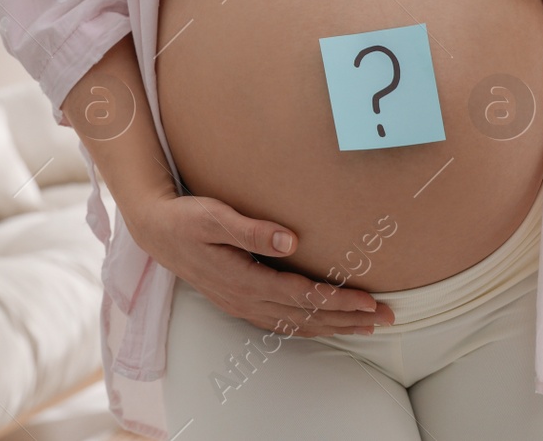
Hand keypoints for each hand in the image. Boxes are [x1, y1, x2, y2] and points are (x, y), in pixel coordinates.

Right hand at [128, 191, 395, 336]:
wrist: (155, 231)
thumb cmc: (187, 218)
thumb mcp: (215, 216)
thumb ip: (252, 230)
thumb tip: (291, 240)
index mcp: (244, 280)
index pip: (303, 296)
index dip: (339, 301)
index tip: (370, 301)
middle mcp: (245, 299)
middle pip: (306, 317)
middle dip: (348, 319)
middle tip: (387, 318)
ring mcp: (241, 304)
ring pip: (296, 324)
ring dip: (333, 326)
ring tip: (367, 326)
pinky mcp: (239, 302)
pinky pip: (281, 323)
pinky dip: (309, 326)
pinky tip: (324, 325)